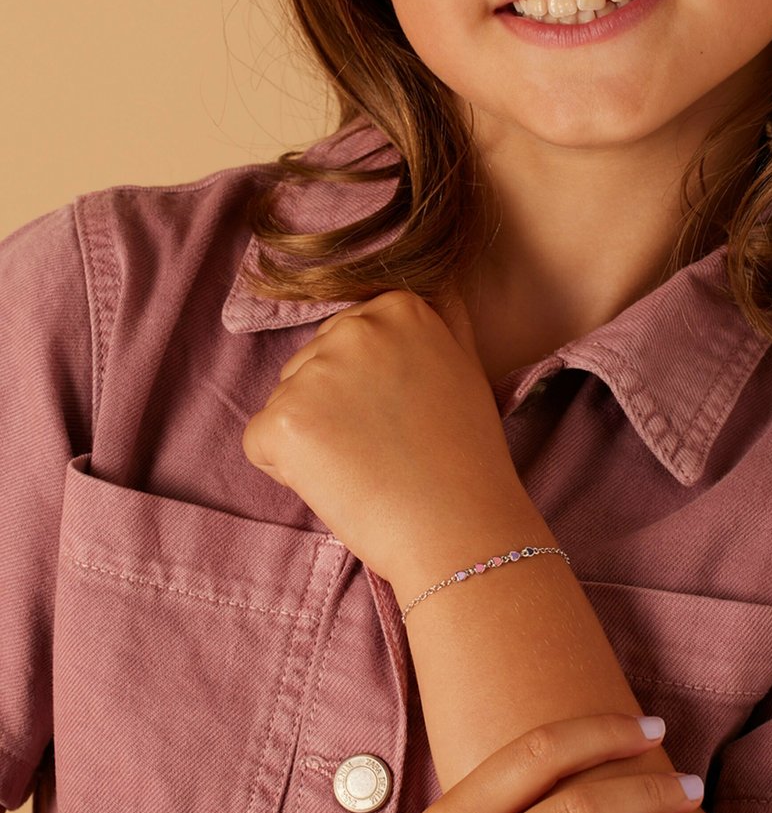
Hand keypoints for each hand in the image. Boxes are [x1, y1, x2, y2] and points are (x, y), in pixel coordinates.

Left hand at [242, 291, 530, 581]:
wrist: (460, 529)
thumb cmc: (468, 462)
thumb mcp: (465, 369)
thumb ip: (439, 324)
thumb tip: (435, 282)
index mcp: (398, 309)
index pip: (346, 341)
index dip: (367, 391)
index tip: (403, 420)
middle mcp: (354, 328)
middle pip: (310, 368)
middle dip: (334, 411)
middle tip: (385, 450)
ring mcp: (314, 372)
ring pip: (286, 405)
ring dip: (312, 441)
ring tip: (366, 470)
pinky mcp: (282, 421)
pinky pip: (261, 443)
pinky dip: (288, 472)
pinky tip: (338, 485)